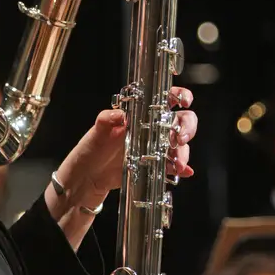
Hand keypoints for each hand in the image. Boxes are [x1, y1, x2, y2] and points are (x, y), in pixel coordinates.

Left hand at [50, 86, 197, 211]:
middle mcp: (150, 129)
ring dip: (183, 152)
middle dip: (187, 127)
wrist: (87, 178)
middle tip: (181, 138)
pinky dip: (181, 168)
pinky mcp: (154, 165)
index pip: (164, 99)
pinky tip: (183, 171)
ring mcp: (154, 148)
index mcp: (139, 116)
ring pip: (179, 145)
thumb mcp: (96, 133)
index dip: (179, 96)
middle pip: (180, 121)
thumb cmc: (91, 151)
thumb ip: (106, 120)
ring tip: (177, 162)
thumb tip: (117, 114)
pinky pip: (172, 165)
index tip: (184, 102)